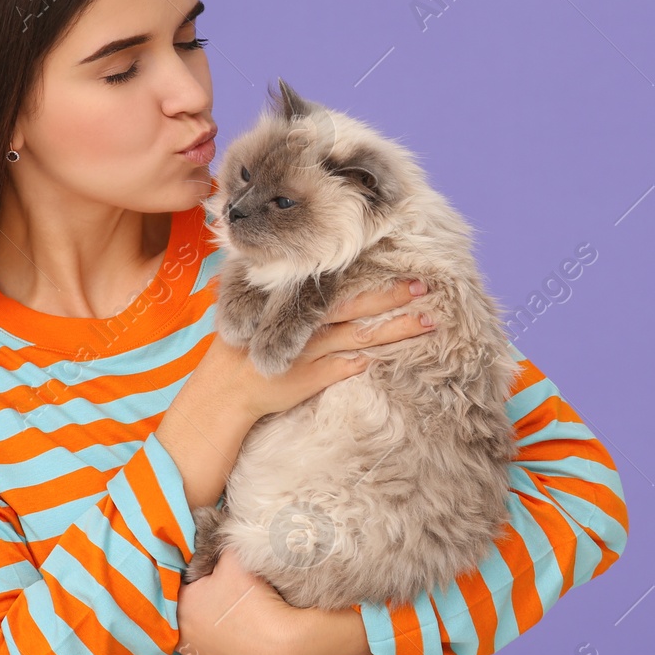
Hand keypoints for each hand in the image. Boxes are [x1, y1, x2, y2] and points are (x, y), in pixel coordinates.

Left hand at [175, 549, 309, 654]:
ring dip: (217, 634)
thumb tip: (214, 543)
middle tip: (233, 600)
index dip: (204, 581)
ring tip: (242, 623)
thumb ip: (219, 549)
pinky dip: (232, 654)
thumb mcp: (235, 559)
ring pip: (205, 642)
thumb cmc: (257, 600)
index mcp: (182, 608)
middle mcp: (184, 641)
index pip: (186, 588)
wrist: (287, 647)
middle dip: (207, 608)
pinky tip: (247, 644)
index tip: (222, 579)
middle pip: (193, 617)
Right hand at [204, 278, 436, 420]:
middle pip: (358, 305)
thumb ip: (280, 289)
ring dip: (396, 328)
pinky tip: (396, 355)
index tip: (400, 264)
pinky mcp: (312, 377)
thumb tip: (310, 268)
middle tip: (426, 285)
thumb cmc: (243, 343)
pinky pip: (347, 367)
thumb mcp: (256, 307)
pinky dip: (370, 360)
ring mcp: (311, 351)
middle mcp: (307, 323)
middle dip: (393, 295)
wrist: (225, 389)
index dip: (370, 274)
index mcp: (295, 303)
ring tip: (429, 320)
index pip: (340, 284)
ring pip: (362, 335)